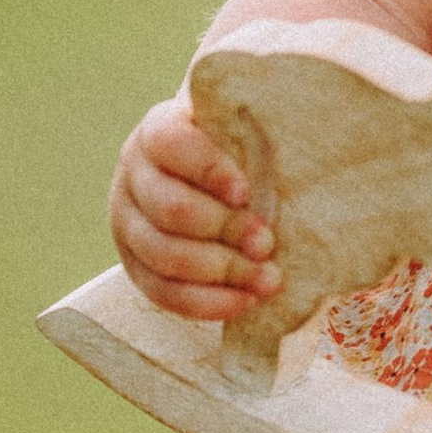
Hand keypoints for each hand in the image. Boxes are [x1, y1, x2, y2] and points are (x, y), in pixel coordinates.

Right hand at [108, 95, 281, 328]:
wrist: (208, 179)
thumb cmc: (237, 150)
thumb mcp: (244, 130)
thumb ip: (261, 131)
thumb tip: (304, 133)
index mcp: (157, 131)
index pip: (172, 144)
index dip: (209, 170)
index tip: (246, 192)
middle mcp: (134, 175)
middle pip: (170, 208)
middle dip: (225, 229)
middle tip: (267, 242)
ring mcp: (127, 223)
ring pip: (165, 255)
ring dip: (221, 272)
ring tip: (267, 278)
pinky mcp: (134, 264)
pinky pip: (162, 293)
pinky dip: (206, 302)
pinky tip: (244, 300)